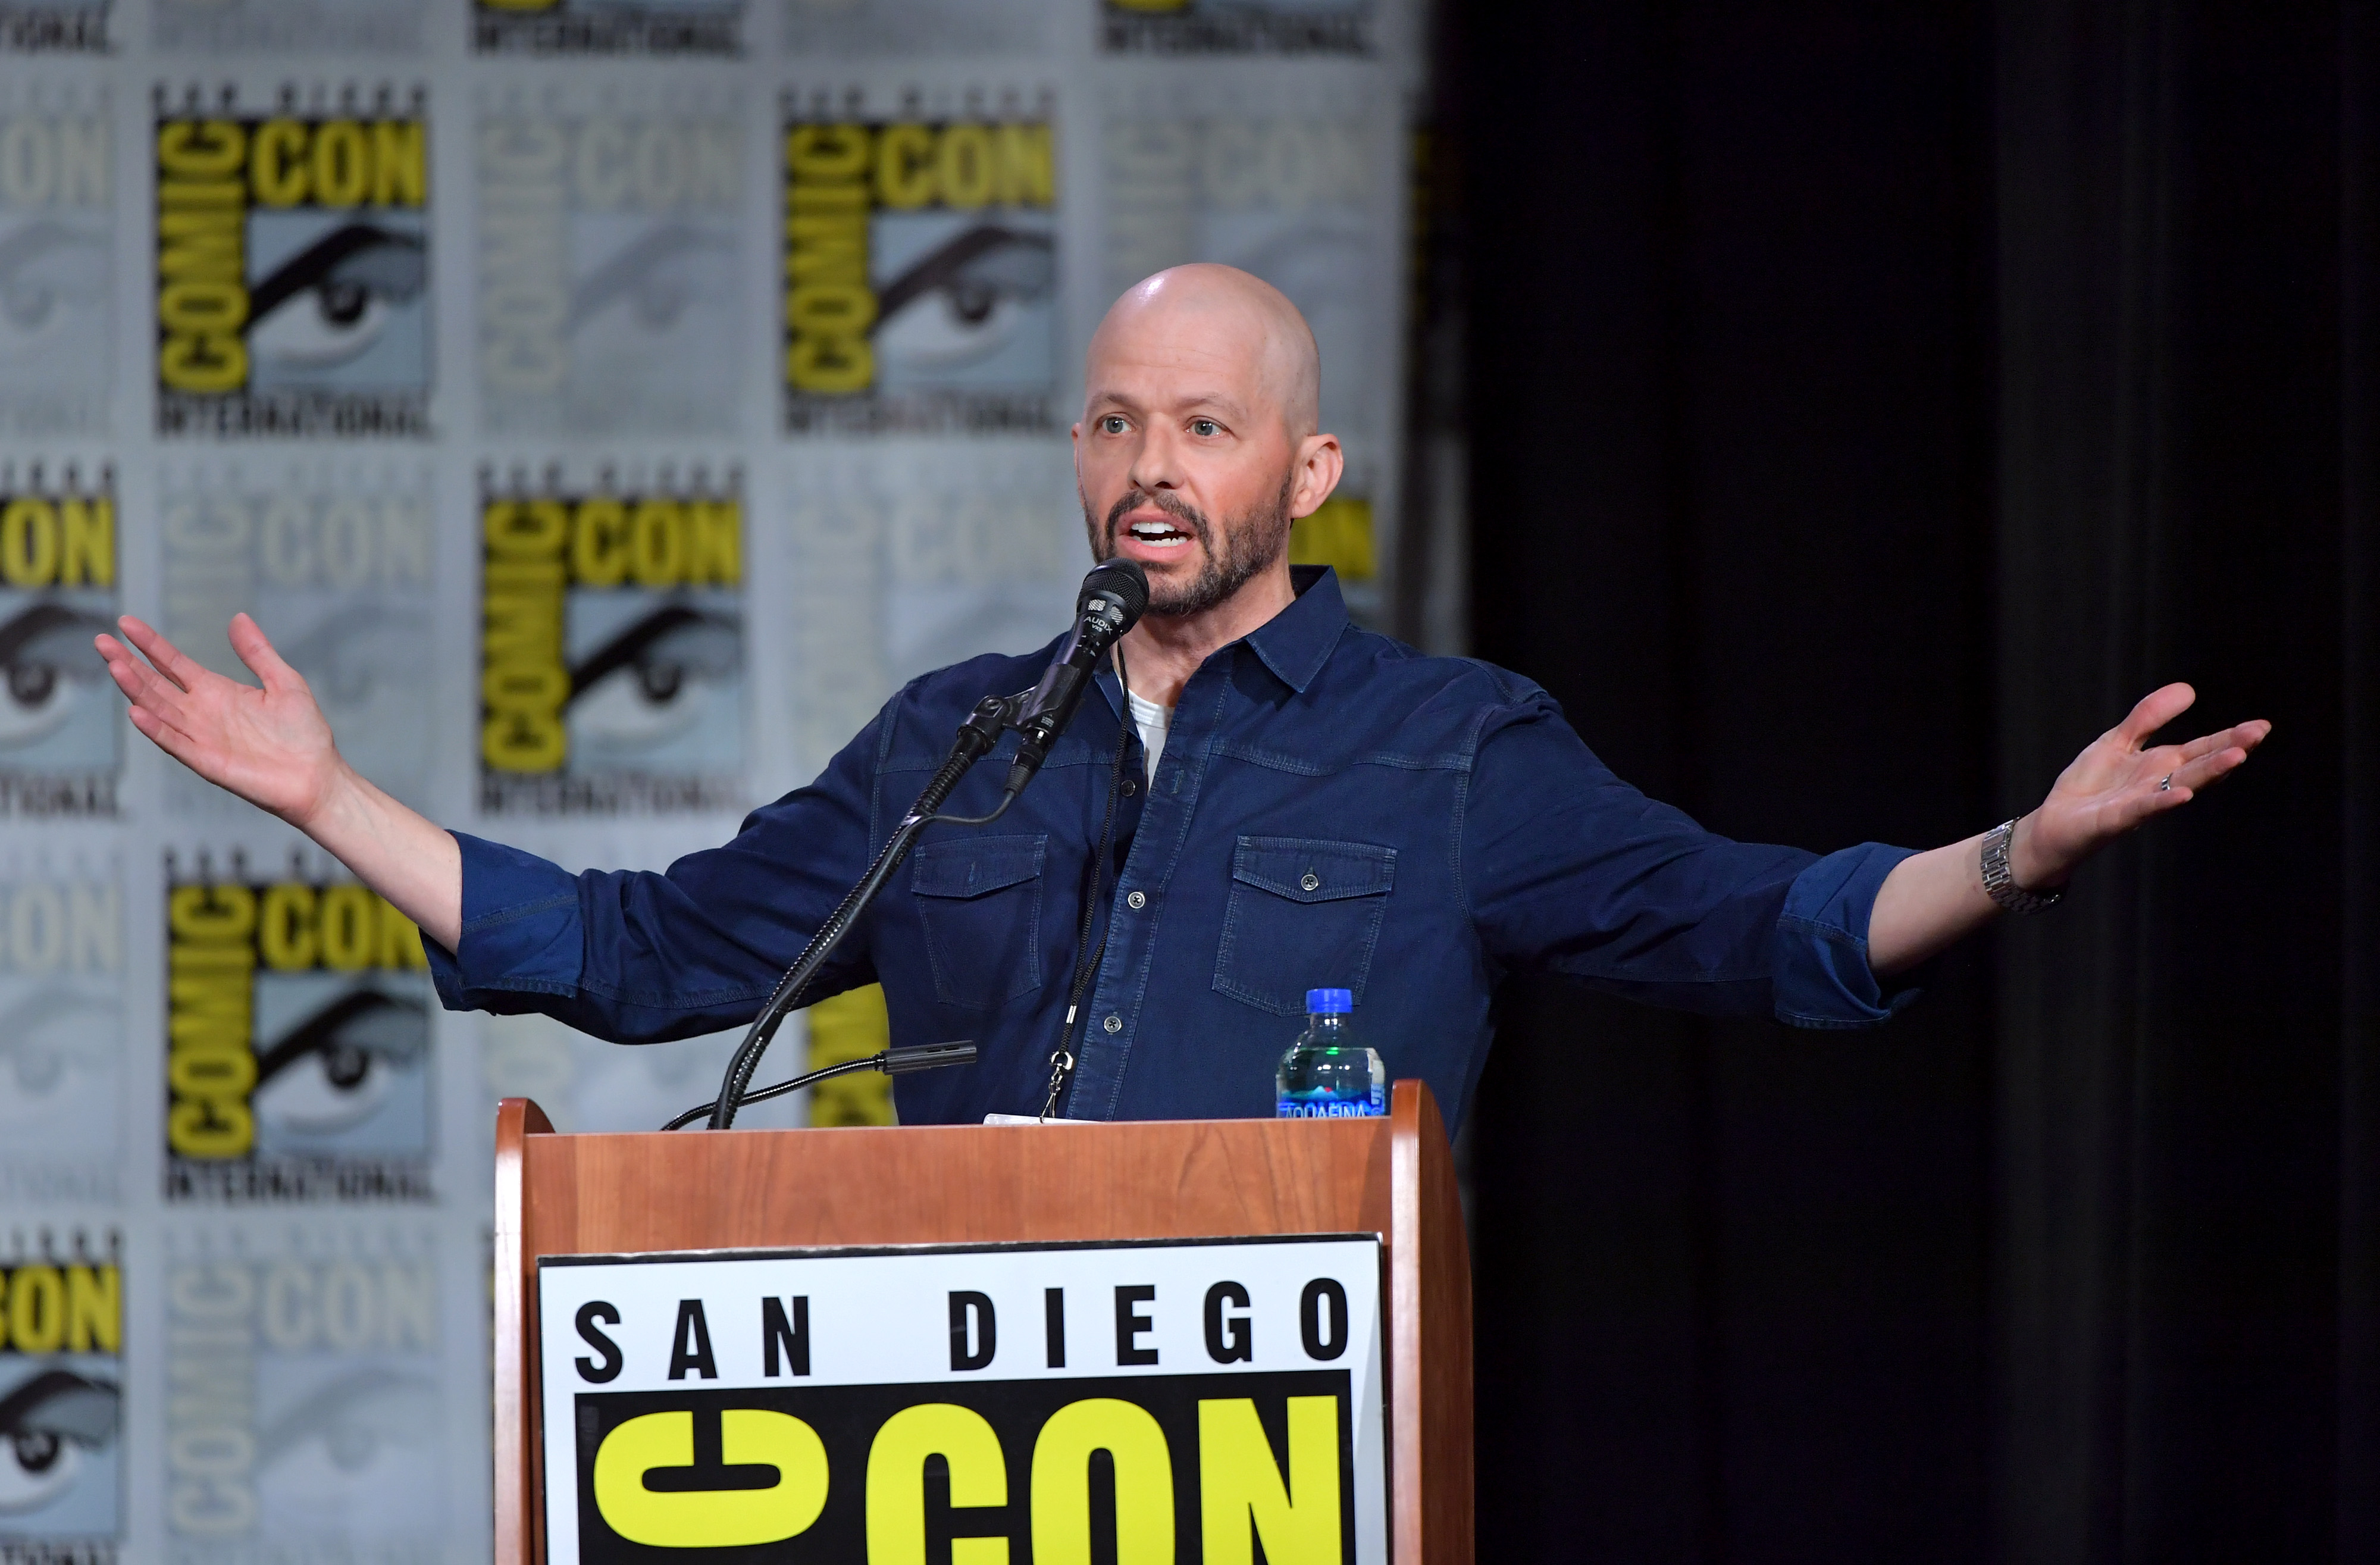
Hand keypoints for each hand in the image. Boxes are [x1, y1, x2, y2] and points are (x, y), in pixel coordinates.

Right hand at [95, 613, 349, 828]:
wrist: (318, 775)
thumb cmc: (304, 732)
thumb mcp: (284, 682)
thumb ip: (257, 652)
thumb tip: (238, 617)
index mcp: (216, 691)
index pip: (172, 663)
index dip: (149, 644)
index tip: (125, 623)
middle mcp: (201, 713)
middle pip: (155, 684)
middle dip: (128, 663)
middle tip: (101, 641)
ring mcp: (201, 737)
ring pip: (158, 710)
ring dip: (136, 690)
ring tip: (114, 666)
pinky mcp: (207, 762)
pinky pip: (176, 744)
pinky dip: (156, 729)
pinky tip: (136, 712)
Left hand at [2012, 682, 2269, 887]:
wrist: (2053, 823)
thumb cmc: (2089, 786)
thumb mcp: (2117, 741)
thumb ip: (2148, 717)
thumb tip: (2189, 689)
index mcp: (2160, 766)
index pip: (2202, 749)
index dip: (2230, 738)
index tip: (2260, 726)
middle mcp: (2158, 785)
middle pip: (2200, 765)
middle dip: (2229, 750)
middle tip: (2258, 734)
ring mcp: (2140, 803)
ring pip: (2180, 785)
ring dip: (2208, 772)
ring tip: (2237, 757)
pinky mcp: (2116, 819)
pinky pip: (2143, 808)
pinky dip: (2163, 801)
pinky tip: (2183, 794)